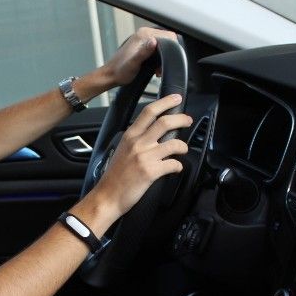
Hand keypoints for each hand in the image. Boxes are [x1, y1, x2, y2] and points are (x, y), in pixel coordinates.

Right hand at [87, 93, 191, 219]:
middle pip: (165, 122)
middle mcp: (138, 143)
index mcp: (130, 136)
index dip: (165, 102)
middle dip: (181, 118)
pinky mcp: (151, 171)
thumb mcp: (121, 150)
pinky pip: (173, 164)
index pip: (149, 112)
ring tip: (183, 149)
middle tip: (188, 120)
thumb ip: (136, 140)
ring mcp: (145, 157)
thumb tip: (152, 134)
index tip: (176, 99)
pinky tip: (176, 168)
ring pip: (173, 143)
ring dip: (183, 146)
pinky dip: (178, 166)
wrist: (107, 196)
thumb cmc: (114, 177)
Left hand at [101, 27, 178, 87]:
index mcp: (144, 34)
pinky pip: (158, 49)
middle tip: (161, 68)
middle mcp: (144, 34)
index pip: (168, 35)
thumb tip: (154, 42)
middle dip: (169, 54)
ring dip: (164, 58)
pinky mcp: (143, 46)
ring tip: (158, 70)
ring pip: (163, 45)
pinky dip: (160, 59)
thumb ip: (144, 52)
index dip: (172, 48)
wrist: (111, 76)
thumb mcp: (134, 63)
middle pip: (167, 40)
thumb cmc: (120, 71)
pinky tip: (156, 68)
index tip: (167, 61)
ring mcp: (143, 39)